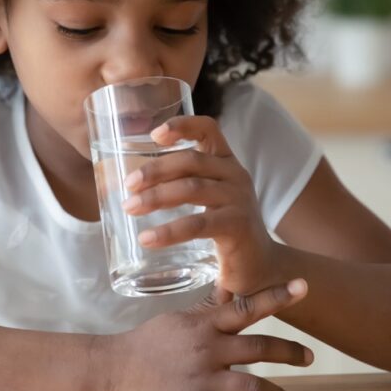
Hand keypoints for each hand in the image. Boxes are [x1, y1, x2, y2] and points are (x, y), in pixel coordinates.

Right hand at [95, 280, 312, 390]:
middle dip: (290, 352)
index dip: (276, 296)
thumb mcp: (177, 318)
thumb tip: (230, 290)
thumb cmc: (146, 343)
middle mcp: (207, 350)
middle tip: (309, 356)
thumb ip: (207, 309)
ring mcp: (200, 380)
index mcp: (203, 325)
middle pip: (260, 348)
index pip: (246, 307)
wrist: (111, 371)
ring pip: (253, 386)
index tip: (302, 287)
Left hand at [122, 115, 275, 294]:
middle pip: (191, 161)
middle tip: (129, 184)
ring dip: (156, 197)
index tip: (155, 135)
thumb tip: (132, 187)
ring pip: (191, 188)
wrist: (262, 265)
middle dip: (155, 170)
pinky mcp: (237, 226)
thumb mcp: (209, 198)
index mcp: (226, 163)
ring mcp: (239, 200)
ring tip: (130, 207)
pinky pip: (197, 224)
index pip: (208, 130)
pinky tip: (147, 239)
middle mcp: (235, 175)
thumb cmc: (227, 228)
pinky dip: (169, 231)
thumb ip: (183, 184)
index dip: (182, 126)